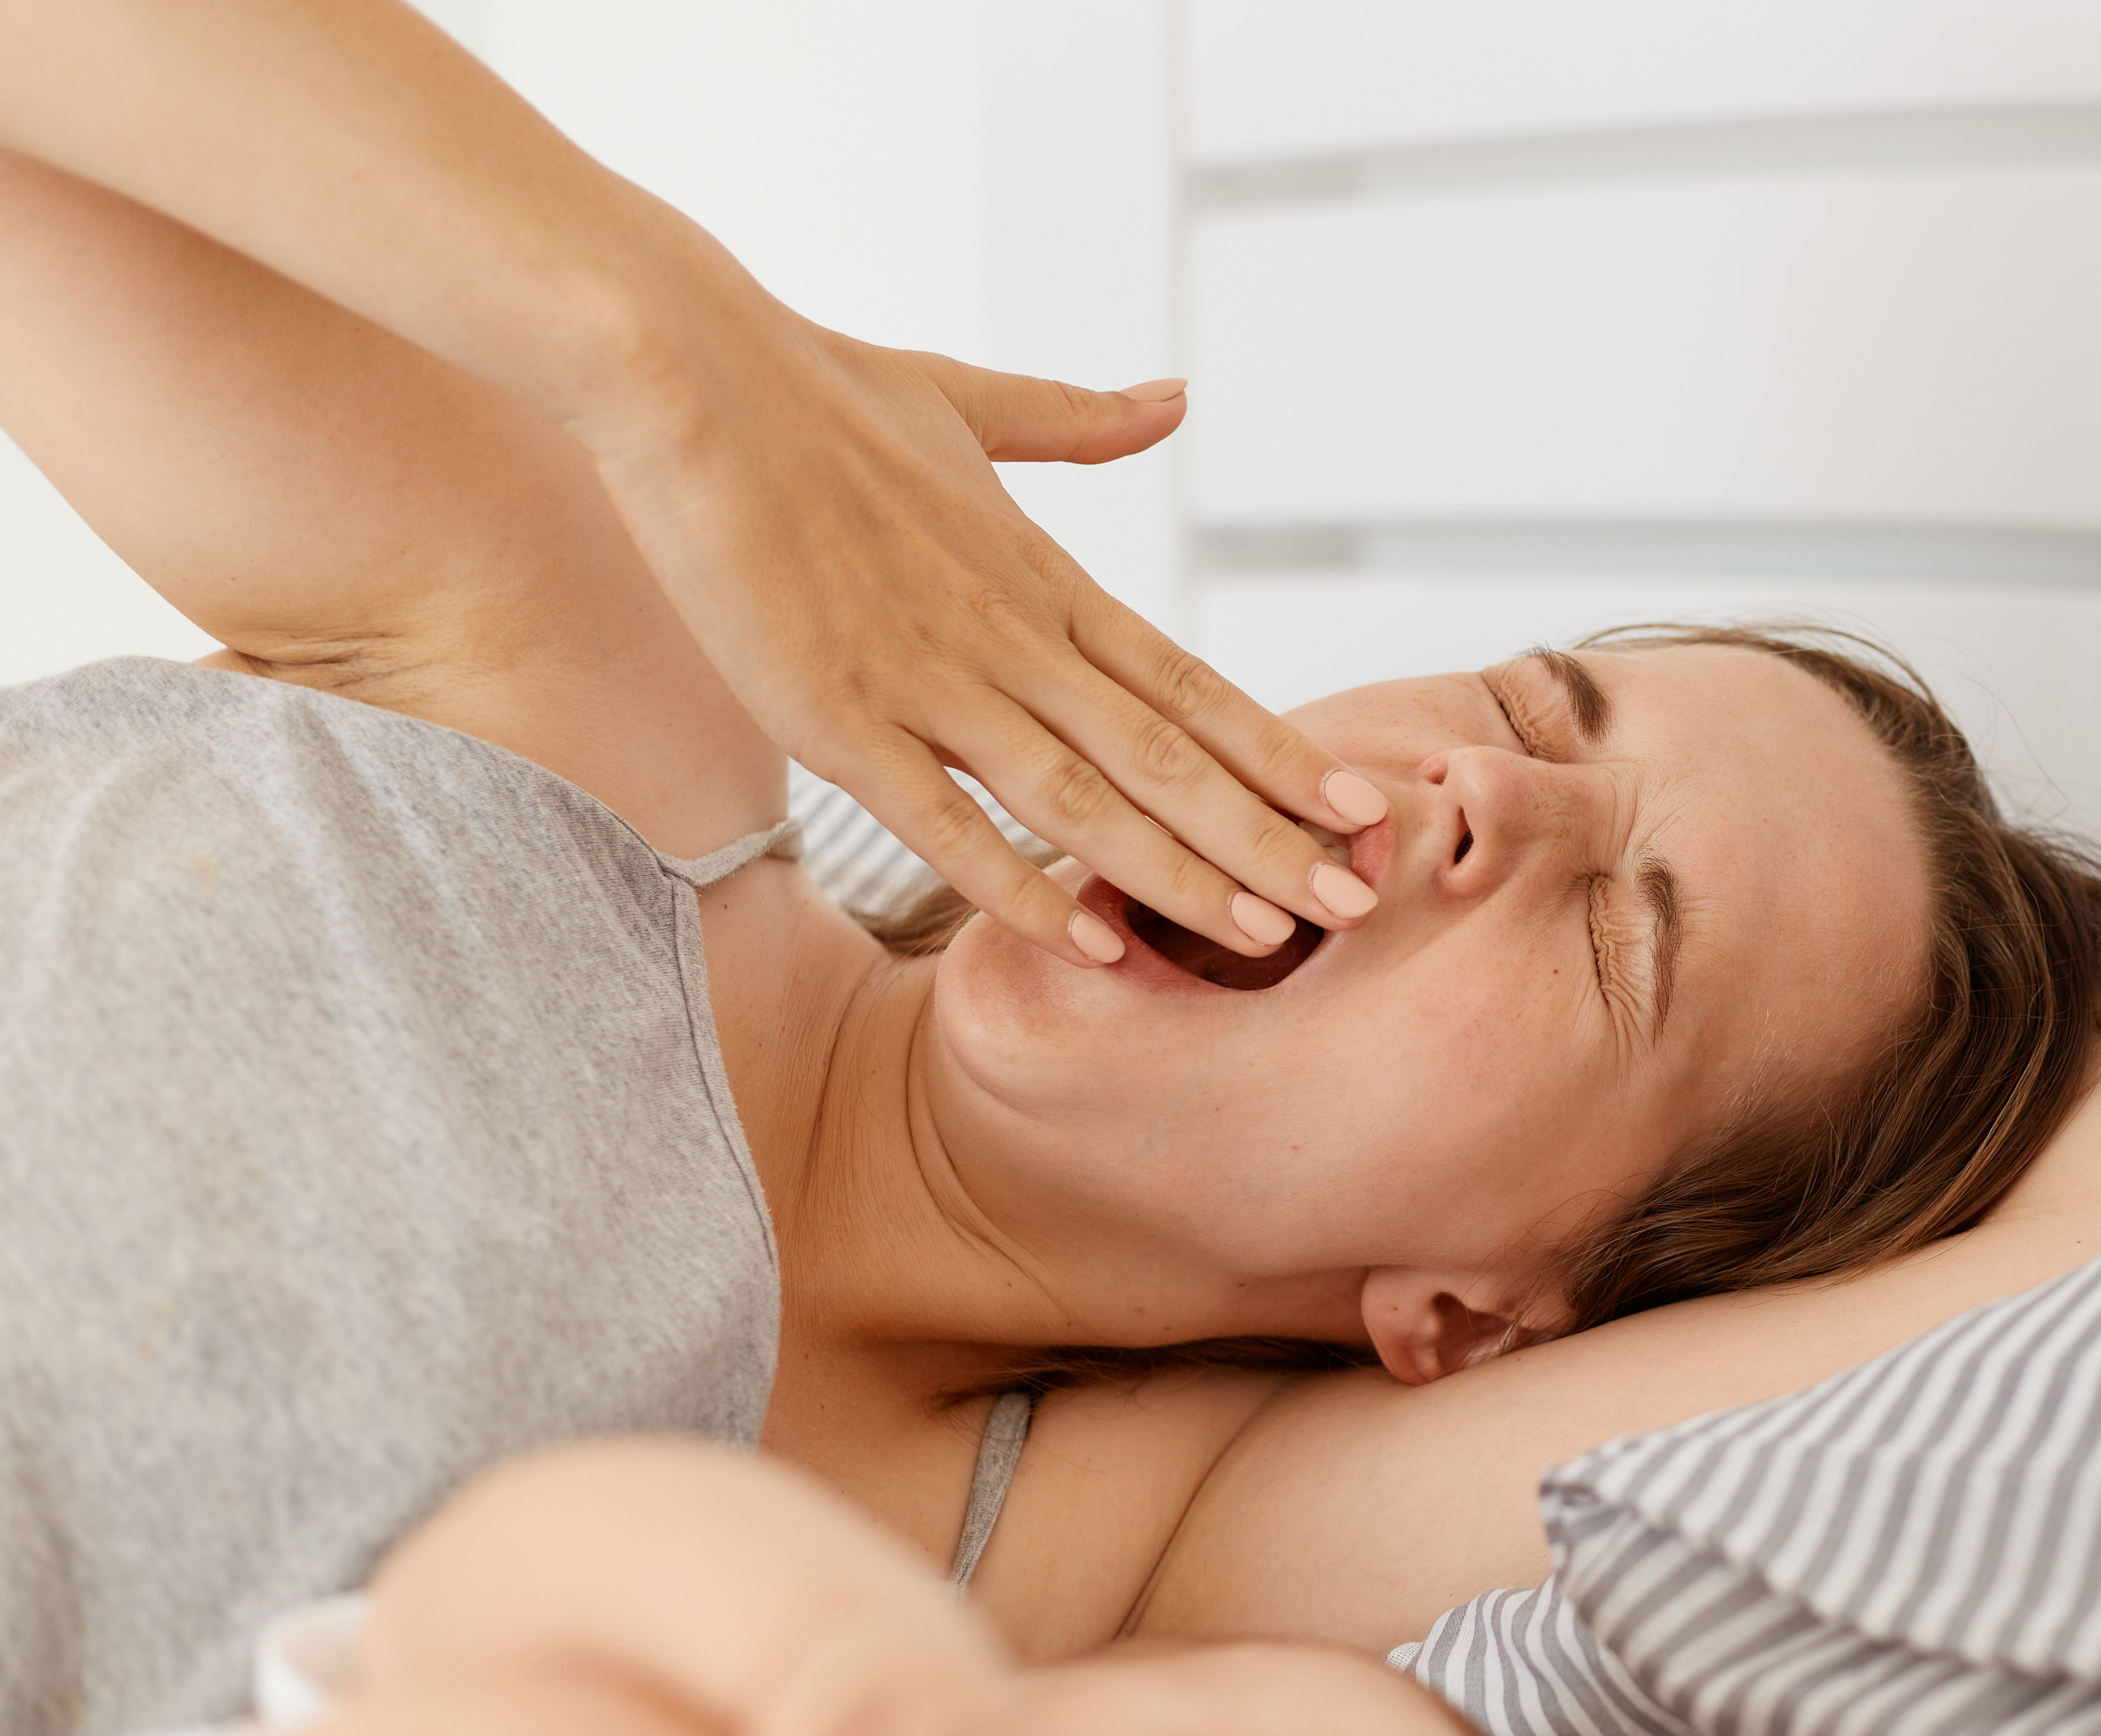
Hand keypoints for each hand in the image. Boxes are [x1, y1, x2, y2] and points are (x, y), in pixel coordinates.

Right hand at [575, 298, 1387, 967]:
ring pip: (1082, 799)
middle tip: (1362, 903)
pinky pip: (945, 824)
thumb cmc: (817, 387)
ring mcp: (925, 683)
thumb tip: (1173, 396)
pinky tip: (1095, 946)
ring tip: (1270, 938)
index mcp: (1042, 577)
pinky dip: (1020, 888)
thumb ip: (1075, 419)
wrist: (685, 370)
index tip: (1356, 806)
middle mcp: (1007, 638)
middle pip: (1165, 757)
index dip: (1277, 752)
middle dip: (1267, 838)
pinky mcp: (836, 718)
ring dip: (1180, 875)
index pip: (1190, 684)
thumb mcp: (967, 399)